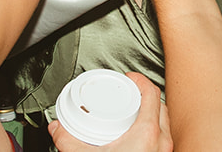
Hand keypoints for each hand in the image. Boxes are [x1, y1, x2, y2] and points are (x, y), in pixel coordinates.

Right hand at [49, 74, 172, 151]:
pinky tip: (140, 135)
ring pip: (165, 122)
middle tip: (128, 95)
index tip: (127, 78)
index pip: (151, 92)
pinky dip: (154, 130)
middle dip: (144, 96)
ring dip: (151, 113)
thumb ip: (68, 141)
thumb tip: (57, 129)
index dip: (139, 80)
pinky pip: (163, 138)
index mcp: (147, 133)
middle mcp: (162, 142)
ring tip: (133, 114)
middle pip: (160, 104)